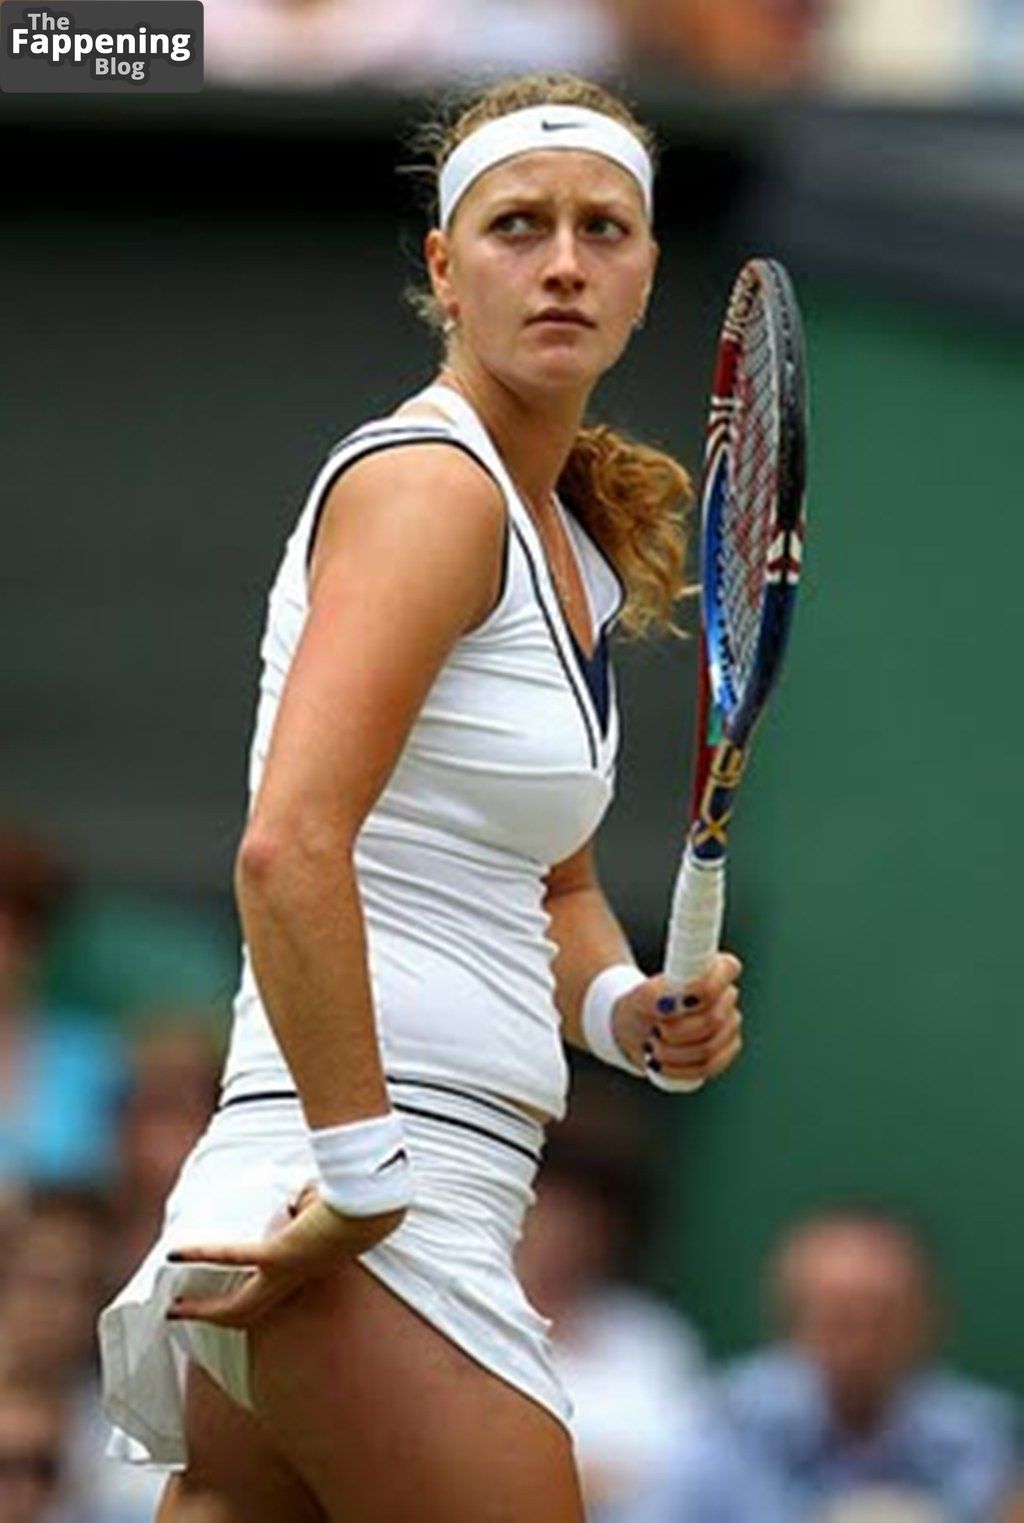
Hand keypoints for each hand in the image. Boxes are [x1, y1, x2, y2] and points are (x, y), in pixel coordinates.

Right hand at [165, 1187, 404, 1329]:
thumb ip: (300, 1207)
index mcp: (304, 1273)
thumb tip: (291, 1200)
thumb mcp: (319, 1207)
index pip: (270, 1297)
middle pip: (248, 1315)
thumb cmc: (353, 1202)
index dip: (244, 1302)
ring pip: (239, 1309)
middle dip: (214, 1320)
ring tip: (174, 1308)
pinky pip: (233, 1257)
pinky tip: (177, 1252)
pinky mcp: (280, 1254)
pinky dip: (203, 1254)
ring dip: (204, 1311)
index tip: (221, 1303)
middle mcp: (293, 1281)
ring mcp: (286, 1272)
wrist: (372, 1204)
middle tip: (183, 1316)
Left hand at [611, 953, 742, 1086]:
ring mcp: (730, 1025)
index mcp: (713, 970)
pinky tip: (661, 1063)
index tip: (679, 1001)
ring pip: (709, 1046)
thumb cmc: (641, 1006)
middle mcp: (727, 996)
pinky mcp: (725, 1052)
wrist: (638, 1029)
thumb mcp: (637, 997)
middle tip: (654, 1030)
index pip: (729, 969)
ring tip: (653, 1046)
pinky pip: (708, 1066)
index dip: (707, 987)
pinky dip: (680, 1068)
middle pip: (714, 1018)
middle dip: (678, 1030)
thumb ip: (653, 994)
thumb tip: (671, 1002)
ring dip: (674, 1051)